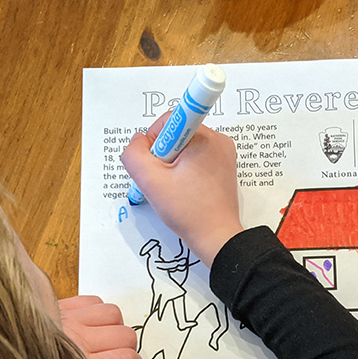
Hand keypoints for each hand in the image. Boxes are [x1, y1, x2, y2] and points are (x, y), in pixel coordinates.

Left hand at [59, 296, 143, 358]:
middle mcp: (77, 340)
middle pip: (126, 337)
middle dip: (128, 351)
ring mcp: (70, 319)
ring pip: (114, 314)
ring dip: (114, 328)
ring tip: (104, 342)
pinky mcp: (60, 307)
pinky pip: (93, 301)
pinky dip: (98, 312)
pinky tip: (91, 326)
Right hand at [120, 112, 243, 265]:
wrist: (217, 237)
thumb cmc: (190, 212)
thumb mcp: (151, 181)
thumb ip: (134, 154)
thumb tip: (136, 141)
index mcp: (204, 138)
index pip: (169, 121)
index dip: (153, 141)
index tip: (155, 164)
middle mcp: (218, 141)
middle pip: (177, 134)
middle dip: (163, 155)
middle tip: (164, 180)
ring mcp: (223, 154)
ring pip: (185, 147)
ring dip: (173, 164)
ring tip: (175, 187)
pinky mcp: (223, 167)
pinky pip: (197, 158)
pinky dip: (185, 170)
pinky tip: (184, 189)